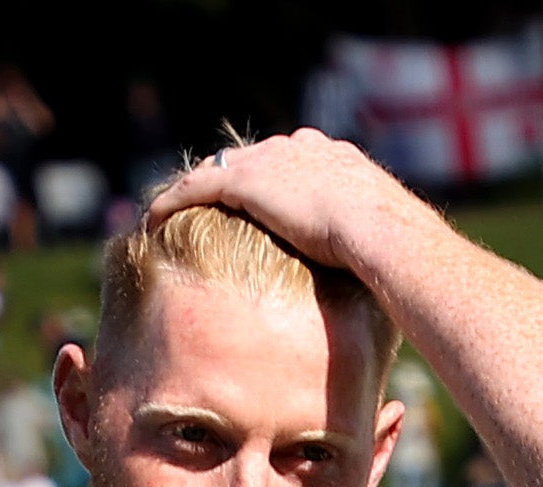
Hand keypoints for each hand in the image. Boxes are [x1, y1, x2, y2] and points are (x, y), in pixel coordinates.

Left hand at [143, 130, 404, 268]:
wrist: (376, 228)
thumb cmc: (388, 244)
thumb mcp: (378, 239)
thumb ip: (366, 248)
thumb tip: (380, 280)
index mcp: (329, 157)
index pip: (287, 161)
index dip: (267, 180)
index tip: (255, 199)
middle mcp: (296, 149)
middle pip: (248, 159)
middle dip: (226, 177)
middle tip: (203, 200)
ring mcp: (269, 161)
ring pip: (216, 169)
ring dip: (194, 188)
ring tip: (171, 210)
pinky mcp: (244, 181)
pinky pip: (196, 187)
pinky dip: (173, 201)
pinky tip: (154, 219)